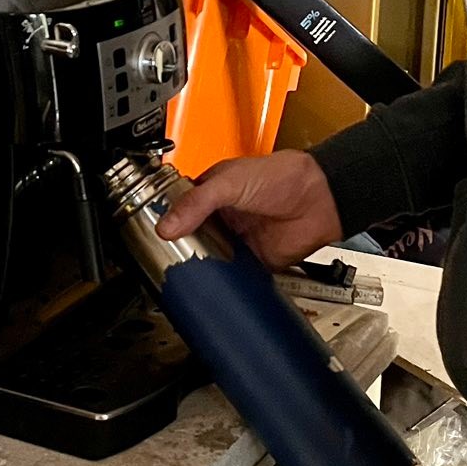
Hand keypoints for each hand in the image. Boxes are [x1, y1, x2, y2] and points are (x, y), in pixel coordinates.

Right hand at [155, 150, 340, 270]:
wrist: (319, 199)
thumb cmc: (282, 177)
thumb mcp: (231, 181)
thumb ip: (198, 202)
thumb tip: (167, 225)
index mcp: (212, 194)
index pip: (179, 210)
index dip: (164, 222)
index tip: (147, 234)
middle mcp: (222, 218)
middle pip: (190, 239)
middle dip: (178, 250)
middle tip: (160, 262)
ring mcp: (237, 241)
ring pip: (209, 260)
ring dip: (199, 268)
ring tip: (178, 279)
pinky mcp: (253, 262)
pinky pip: (232, 277)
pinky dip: (223, 283)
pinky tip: (209, 288)